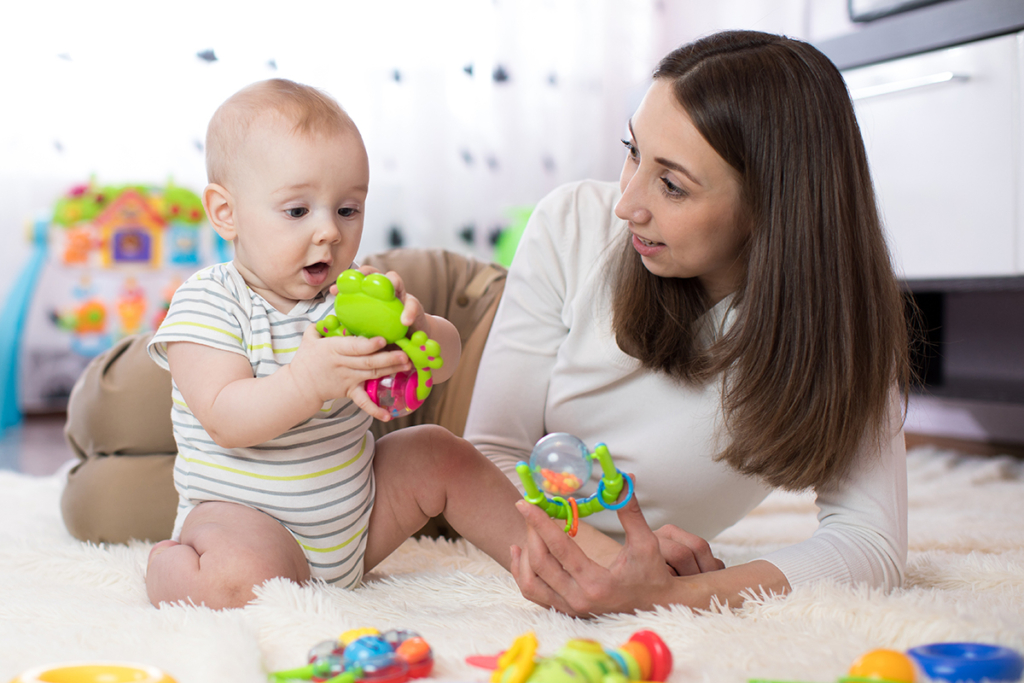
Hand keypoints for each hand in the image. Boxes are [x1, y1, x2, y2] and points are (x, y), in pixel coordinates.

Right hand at [288, 324, 412, 420]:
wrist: (300, 385)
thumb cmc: (307, 358)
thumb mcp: (310, 337)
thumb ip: (322, 323)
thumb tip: (333, 305)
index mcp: (333, 349)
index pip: (353, 347)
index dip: (369, 345)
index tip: (383, 339)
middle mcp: (342, 365)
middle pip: (368, 362)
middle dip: (389, 358)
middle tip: (406, 354)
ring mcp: (347, 379)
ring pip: (372, 375)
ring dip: (391, 371)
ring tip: (408, 366)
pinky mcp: (350, 391)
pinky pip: (363, 402)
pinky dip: (375, 409)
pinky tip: (388, 415)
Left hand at [335, 266, 431, 337]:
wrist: (411, 341)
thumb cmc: (386, 335)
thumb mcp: (367, 329)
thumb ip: (354, 324)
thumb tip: (331, 325)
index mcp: (371, 296)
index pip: (357, 282)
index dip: (344, 282)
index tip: (333, 290)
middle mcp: (385, 292)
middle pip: (375, 273)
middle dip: (366, 273)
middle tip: (360, 282)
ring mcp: (401, 297)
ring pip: (395, 280)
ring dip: (390, 283)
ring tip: (386, 294)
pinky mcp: (415, 307)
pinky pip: (412, 305)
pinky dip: (408, 312)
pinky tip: (404, 321)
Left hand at [510, 482, 722, 616]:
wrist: (657, 606)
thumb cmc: (653, 574)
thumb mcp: (646, 542)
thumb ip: (631, 512)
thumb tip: (624, 480)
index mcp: (597, 583)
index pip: (559, 549)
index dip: (539, 523)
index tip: (525, 503)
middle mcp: (579, 599)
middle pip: (539, 564)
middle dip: (531, 532)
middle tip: (529, 509)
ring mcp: (570, 608)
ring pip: (530, 583)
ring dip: (523, 556)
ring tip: (527, 530)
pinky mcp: (565, 610)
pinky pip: (534, 593)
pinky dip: (523, 573)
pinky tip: (521, 553)